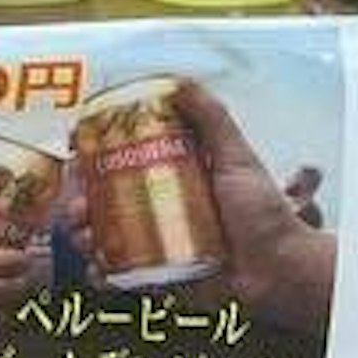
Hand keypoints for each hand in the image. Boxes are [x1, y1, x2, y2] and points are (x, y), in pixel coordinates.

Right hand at [54, 79, 336, 334]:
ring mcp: (158, 243)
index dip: (90, 160)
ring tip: (84, 238)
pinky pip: (123, 274)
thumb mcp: (238, 159)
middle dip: (78, 202)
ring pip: (105, 236)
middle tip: (75, 208)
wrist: (284, 271)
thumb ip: (212, 120)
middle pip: (102, 200)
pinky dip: (102, 273)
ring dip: (83, 236)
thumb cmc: (266, 215)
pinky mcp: (162, 275)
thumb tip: (179, 81)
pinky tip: (96, 270)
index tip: (74, 156)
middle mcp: (160, 208)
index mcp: (172, 177)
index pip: (118, 162)